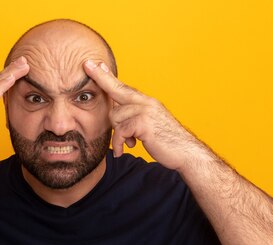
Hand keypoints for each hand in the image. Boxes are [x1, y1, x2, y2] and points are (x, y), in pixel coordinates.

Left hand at [83, 60, 202, 170]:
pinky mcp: (143, 122)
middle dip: (100, 77)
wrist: (186, 152)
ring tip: (130, 141)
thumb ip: (133, 117)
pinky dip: (120, 143)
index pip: (122, 86)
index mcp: (146, 102)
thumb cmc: (166, 142)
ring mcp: (145, 111)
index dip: (106, 76)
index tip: (95, 64)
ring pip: (115, 117)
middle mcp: (146, 102)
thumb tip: (116, 113)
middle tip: (87, 64)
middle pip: (116, 89)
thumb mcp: (148, 125)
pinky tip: (125, 149)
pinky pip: (120, 131)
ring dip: (118, 134)